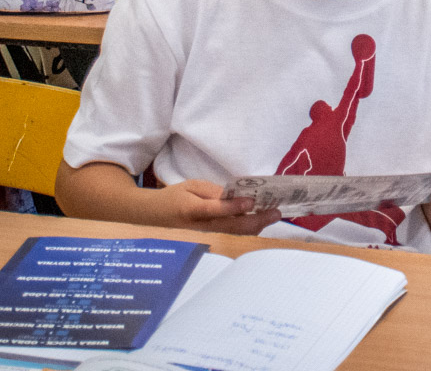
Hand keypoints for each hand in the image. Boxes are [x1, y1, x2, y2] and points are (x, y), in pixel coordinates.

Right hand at [152, 179, 281, 235]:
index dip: (233, 207)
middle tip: (276, 212)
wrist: (154, 217)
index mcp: (190, 210)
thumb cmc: (174, 198)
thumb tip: (237, 197)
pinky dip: (247, 231)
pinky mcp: (209, 243)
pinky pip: (231, 239)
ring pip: (234, 236)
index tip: (251, 202)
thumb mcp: (191, 187)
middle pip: (230, 228)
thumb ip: (212, 193)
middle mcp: (199, 228)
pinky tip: (258, 222)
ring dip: (255, 227)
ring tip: (272, 215)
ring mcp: (204, 239)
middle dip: (256, 221)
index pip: (214, 210)